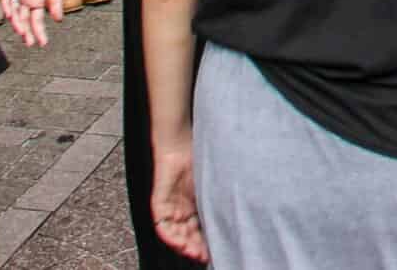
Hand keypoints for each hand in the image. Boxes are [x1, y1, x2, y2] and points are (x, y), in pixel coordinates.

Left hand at [0, 0, 64, 47]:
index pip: (37, 21)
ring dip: (18, 23)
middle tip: (30, 43)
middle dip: (27, 33)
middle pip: (24, 20)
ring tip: (23, 32)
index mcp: (37, 1)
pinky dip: (8, 7)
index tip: (44, 43)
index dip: (40, 32)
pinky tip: (11, 15)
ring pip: (14, 13)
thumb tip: (58, 20)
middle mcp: (26, 0)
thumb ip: (56, 3)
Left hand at [150, 145, 210, 261]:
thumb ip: (219, 198)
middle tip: (204, 255)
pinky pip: (160, 224)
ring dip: (182, 244)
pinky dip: (167, 234)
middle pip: (187, 235)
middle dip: (195, 247)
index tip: (214, 251)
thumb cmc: (200, 156)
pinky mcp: (159, 202)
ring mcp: (170, 206)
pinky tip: (175, 240)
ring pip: (174, 233)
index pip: (200, 230)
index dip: (206, 242)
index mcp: (195, 206)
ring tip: (192, 251)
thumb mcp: (213, 183)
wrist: (181, 140)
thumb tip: (236, 213)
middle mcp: (182, 210)